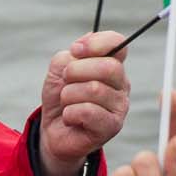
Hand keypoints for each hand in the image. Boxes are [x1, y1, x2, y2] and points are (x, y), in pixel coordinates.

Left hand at [37, 30, 129, 175]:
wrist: (53, 132)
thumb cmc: (61, 99)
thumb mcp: (58, 72)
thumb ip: (69, 56)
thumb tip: (81, 47)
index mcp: (112, 66)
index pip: (118, 43)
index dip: (96, 43)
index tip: (75, 50)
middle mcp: (121, 85)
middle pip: (108, 67)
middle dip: (75, 71)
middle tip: (65, 82)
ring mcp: (120, 107)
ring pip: (94, 89)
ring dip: (69, 95)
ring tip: (67, 103)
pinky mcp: (112, 127)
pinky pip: (87, 111)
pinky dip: (70, 113)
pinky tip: (70, 118)